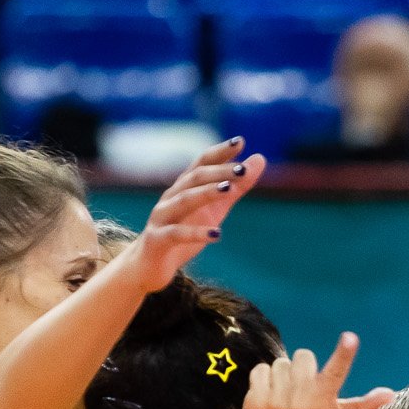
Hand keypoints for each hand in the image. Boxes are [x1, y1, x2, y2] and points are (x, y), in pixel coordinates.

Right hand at [120, 137, 268, 290]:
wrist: (148, 267)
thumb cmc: (183, 234)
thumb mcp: (215, 211)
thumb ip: (237, 188)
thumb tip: (260, 159)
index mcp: (184, 188)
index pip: (201, 163)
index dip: (219, 153)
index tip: (240, 141)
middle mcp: (171, 197)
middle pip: (194, 178)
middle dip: (219, 172)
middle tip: (242, 170)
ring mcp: (161, 218)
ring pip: (184, 200)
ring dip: (207, 193)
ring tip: (230, 190)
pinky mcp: (157, 240)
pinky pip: (176, 234)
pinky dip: (195, 233)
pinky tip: (216, 234)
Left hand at [234, 335, 392, 408]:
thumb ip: (363, 405)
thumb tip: (390, 394)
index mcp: (323, 400)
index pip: (337, 372)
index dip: (344, 354)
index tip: (350, 338)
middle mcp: (302, 399)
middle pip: (304, 356)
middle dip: (300, 366)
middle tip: (298, 386)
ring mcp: (278, 399)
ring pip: (281, 362)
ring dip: (280, 375)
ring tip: (282, 394)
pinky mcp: (257, 398)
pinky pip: (261, 369)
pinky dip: (262, 378)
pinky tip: (267, 394)